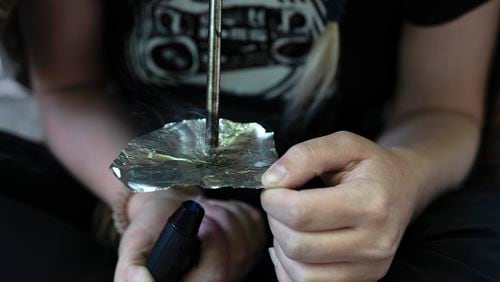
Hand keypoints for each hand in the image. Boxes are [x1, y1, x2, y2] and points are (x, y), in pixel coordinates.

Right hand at [114, 188, 265, 281]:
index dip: (215, 245)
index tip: (203, 222)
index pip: (217, 274)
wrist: (167, 209)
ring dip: (225, 214)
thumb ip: (132, 272)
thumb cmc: (149, 231)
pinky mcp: (253, 246)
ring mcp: (239, 266)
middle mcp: (219, 281)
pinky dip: (237, 210)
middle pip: (236, 255)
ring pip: (247, 238)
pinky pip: (254, 225)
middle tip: (200, 210)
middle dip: (219, 223)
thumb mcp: (133, 249)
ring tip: (206, 212)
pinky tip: (219, 212)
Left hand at [261, 131, 421, 280]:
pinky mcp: (363, 281)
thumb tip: (271, 180)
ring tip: (289, 223)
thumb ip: (305, 155)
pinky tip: (293, 246)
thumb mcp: (343, 144)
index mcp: (371, 202)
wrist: (403, 188)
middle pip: (297, 245)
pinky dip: (289, 268)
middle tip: (280, 203)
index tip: (273, 188)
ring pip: (300, 273)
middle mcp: (375, 241)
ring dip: (281, 246)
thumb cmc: (371, 166)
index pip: (301, 213)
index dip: (273, 200)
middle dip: (275, 221)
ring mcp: (370, 267)